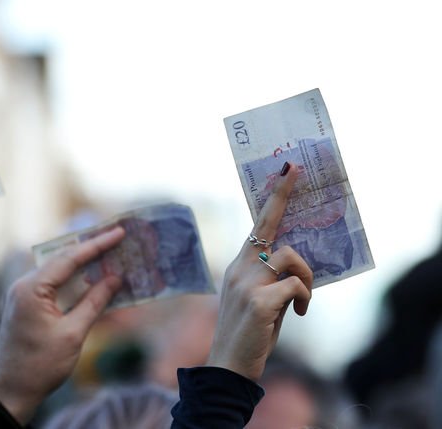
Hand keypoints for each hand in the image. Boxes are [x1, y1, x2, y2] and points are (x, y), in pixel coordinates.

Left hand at [0, 227, 124, 423]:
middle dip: (90, 250)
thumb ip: (94, 303)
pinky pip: (52, 286)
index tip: (118, 232)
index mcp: (31, 288)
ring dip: (82, 267)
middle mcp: (23, 285)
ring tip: (109, 256)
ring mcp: (22, 295)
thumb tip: (115, 279)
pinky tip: (92, 282)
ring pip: (57, 272)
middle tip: (116, 238)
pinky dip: (72, 283)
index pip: (68, 259)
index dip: (97, 245)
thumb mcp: (72, 334)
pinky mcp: (25, 306)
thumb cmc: (39, 366)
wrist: (9, 392)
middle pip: (61, 260)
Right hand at [205, 161, 312, 381]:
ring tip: (303, 300)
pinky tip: (298, 316)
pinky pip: (295, 286)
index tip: (287, 170)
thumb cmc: (248, 334)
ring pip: (290, 257)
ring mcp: (246, 283)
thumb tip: (296, 266)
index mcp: (238, 266)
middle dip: (283, 198)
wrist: (228, 365)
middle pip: (270, 226)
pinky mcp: (258, 301)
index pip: (258, 225)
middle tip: (294, 171)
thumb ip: (269, 278)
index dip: (274, 197)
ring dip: (306, 278)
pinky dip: (305, 299)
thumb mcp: (258, 299)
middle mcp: (239, 268)